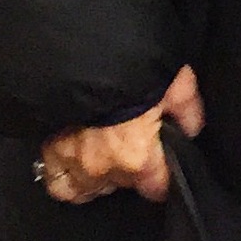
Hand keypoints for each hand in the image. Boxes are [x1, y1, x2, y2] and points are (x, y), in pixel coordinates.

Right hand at [37, 65, 202, 205]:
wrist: (86, 51)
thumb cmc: (138, 67)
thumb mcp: (178, 82)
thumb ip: (188, 111)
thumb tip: (191, 130)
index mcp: (137, 157)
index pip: (157, 188)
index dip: (165, 176)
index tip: (166, 165)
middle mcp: (103, 169)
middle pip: (125, 184)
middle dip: (134, 167)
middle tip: (139, 140)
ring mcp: (72, 163)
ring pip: (92, 186)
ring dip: (104, 173)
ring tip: (112, 150)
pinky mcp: (49, 151)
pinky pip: (58, 182)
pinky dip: (70, 177)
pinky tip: (81, 163)